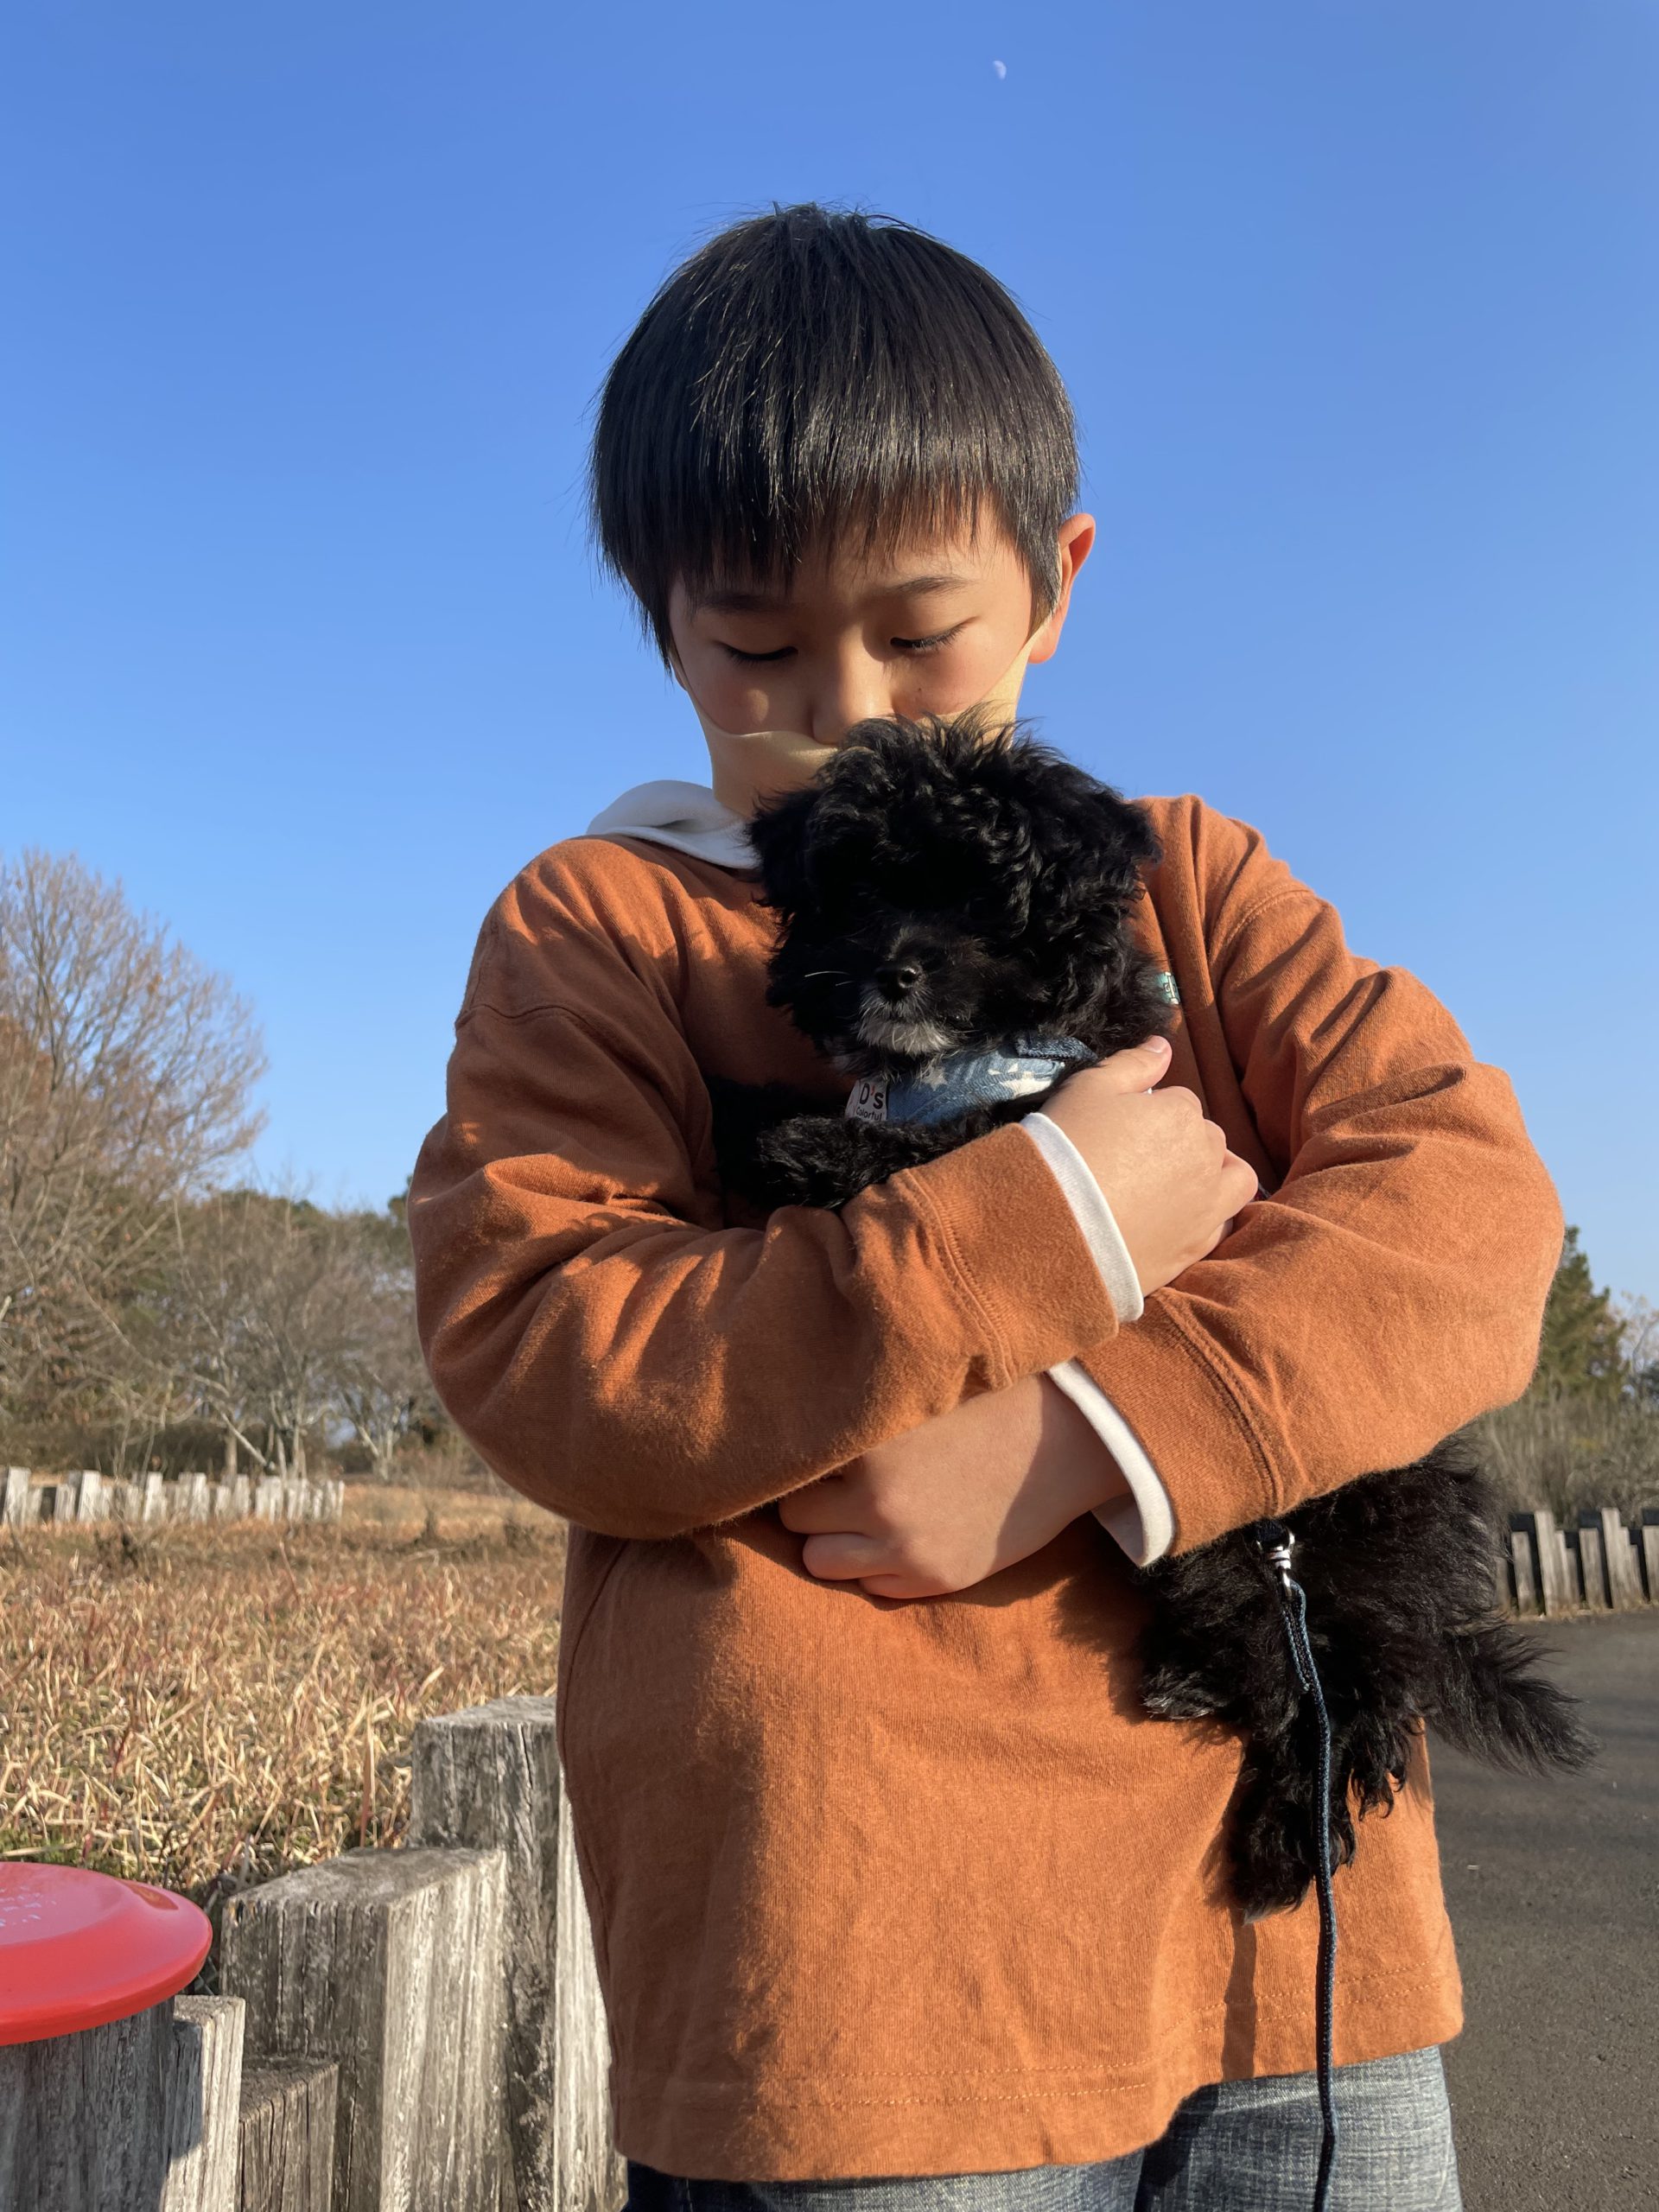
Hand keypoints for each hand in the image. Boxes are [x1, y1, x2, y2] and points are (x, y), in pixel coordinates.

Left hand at [776, 1373, 1127, 1598]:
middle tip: (836, 1482)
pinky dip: (875, 1565)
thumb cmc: (984, 1401)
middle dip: (809, 1501)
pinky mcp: (936, 1577)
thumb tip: (783, 1423)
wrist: (1063, 1441)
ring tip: (859, 1513)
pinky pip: (870, 1586)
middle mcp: (877, 1499)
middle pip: (794, 1518)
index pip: (785, 1467)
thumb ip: (852, 1416)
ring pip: (819, 1562)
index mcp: (865, 1443)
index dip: (795, 1459)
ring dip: (832, 1539)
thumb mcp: (910, 1395)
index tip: (809, 1451)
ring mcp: (906, 1546)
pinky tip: (902, 1532)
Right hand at [1041, 1036, 1258, 1294]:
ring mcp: (1209, 1204)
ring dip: (1217, 1173)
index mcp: (1182, 1112)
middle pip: (1208, 1137)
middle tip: (1138, 1158)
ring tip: (1179, 1184)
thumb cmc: (1066, 1149)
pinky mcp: (1199, 1245)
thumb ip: (1133, 1063)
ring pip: (1235, 1177)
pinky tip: (1182, 1218)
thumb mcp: (1088, 1088)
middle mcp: (1206, 1155)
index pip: (1180, 1101)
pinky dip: (1211, 1215)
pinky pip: (1225, 1223)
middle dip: (1182, 1141)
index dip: (1152, 1112)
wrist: (1053, 1228)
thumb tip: (1164, 1046)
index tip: (1122, 1130)